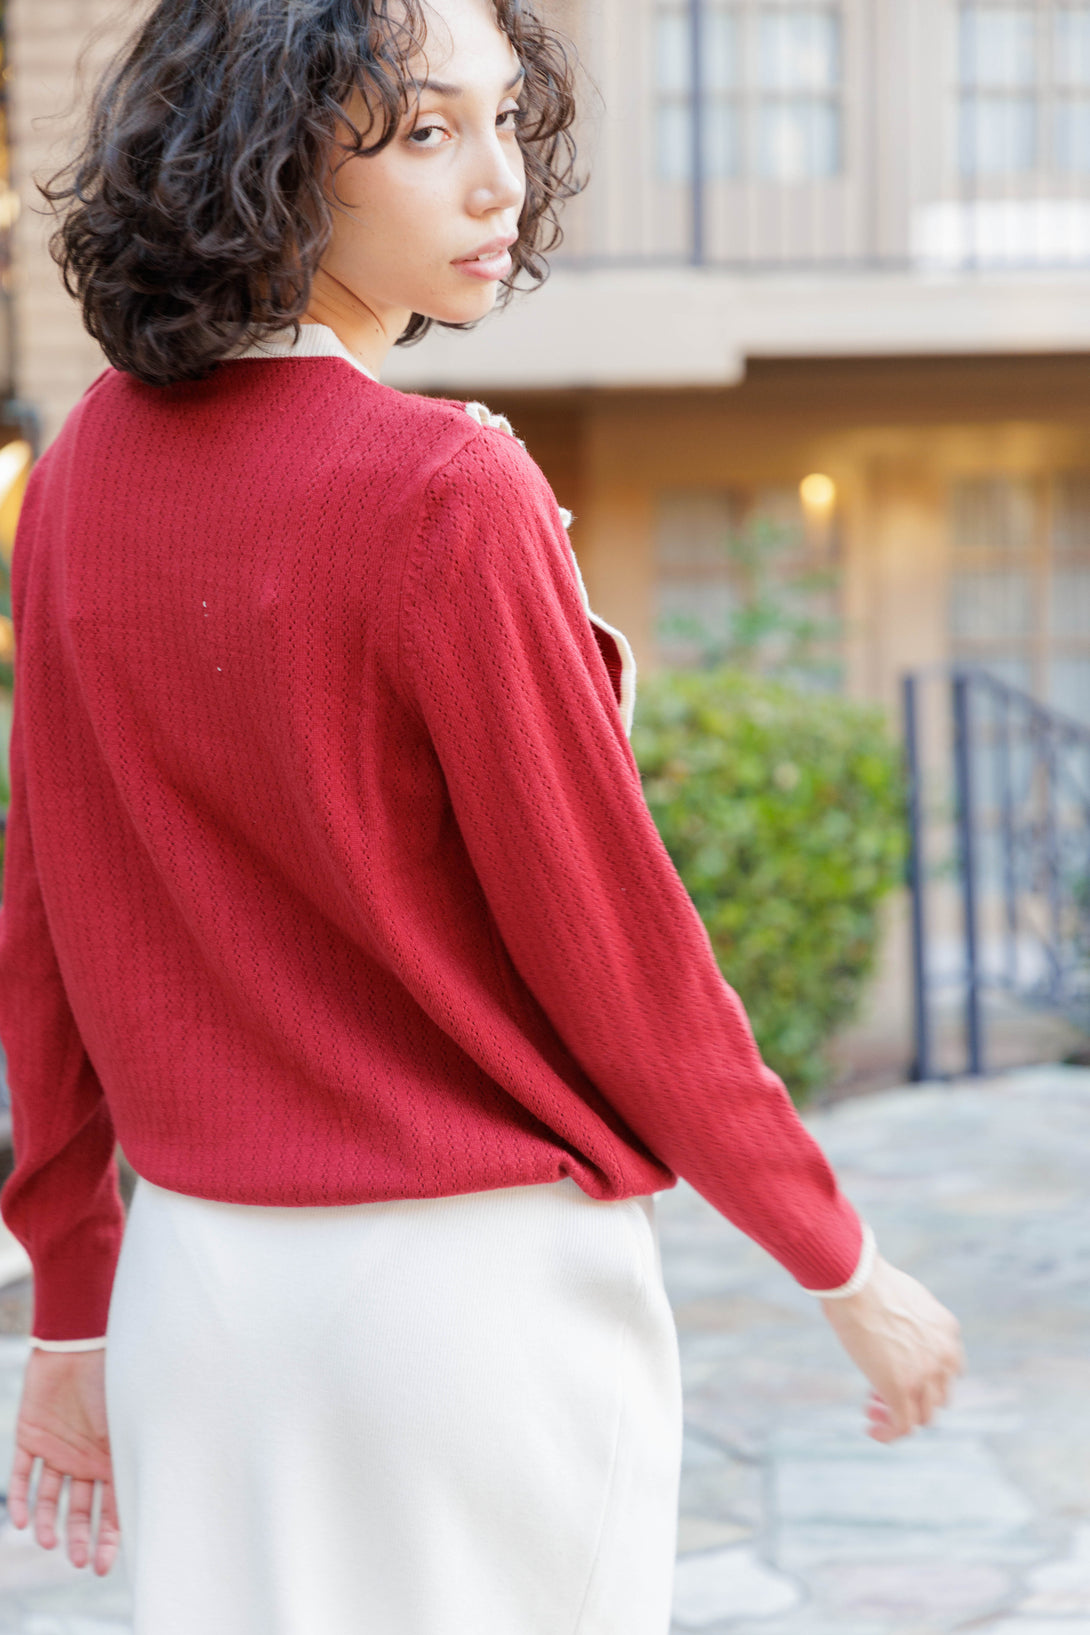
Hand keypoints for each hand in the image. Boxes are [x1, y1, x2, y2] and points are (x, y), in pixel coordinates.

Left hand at [7, 1347, 120, 1574]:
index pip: (113, 1506)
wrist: (78, 1341)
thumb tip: (169, 1489)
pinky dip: (19, 1500)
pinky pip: (20, 1476)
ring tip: (49, 1542)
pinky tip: (21, 1522)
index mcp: (114, 1454)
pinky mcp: (30, 1436)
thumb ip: (142, 1450)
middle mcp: (86, 1456)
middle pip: (81, 1509)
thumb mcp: (131, 1419)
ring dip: (48, 1523)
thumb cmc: (113, 1376)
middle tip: (77, 1561)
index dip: (108, 1538)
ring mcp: (57, 1448)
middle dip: (80, 1537)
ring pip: (50, 1498)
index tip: (101, 1566)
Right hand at [820, 1252, 965, 1441]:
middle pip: (938, 1396)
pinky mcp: (900, 1390)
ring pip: (923, 1416)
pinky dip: (889, 1434)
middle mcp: (945, 1357)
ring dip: (899, 1416)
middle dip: (912, 1398)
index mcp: (948, 1331)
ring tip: (873, 1410)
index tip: (895, 1370)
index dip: (923, 1377)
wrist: (856, 1280)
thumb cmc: (867, 1280)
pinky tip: (873, 1430)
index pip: (947, 1369)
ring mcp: (925, 1376)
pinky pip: (902, 1426)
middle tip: (880, 1391)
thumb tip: (888, 1324)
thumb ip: (907, 1320)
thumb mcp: (902, 1298)